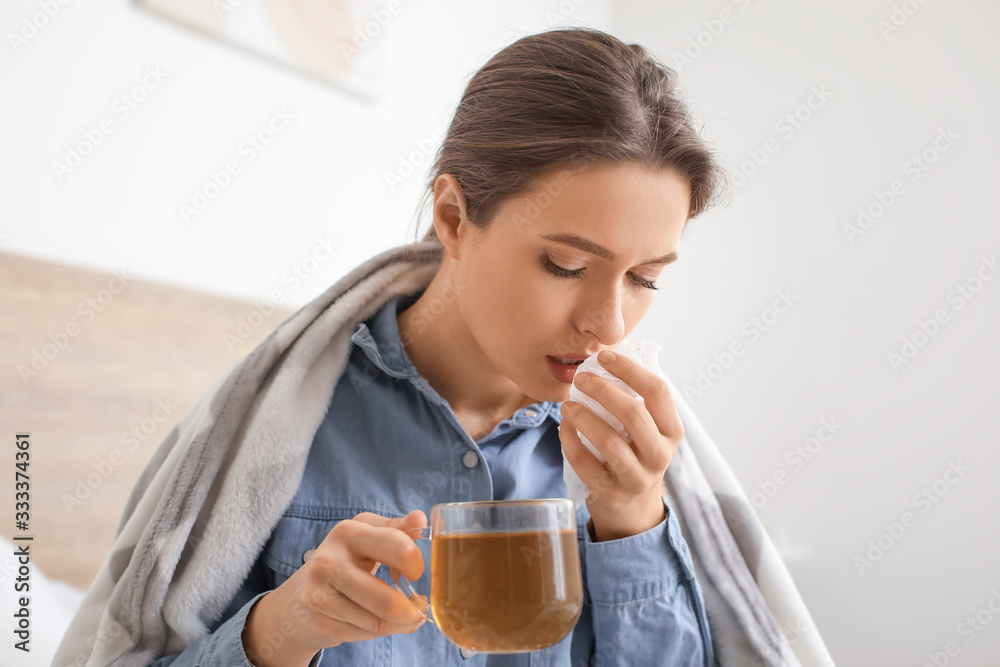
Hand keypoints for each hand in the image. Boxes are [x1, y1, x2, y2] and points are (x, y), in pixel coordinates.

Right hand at [243, 509, 427, 666]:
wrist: (299, 598)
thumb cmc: (344, 560)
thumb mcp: (367, 535)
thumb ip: (397, 528)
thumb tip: (420, 518)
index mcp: (347, 532)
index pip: (400, 550)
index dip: (416, 565)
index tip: (414, 571)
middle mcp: (329, 562)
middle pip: (390, 602)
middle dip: (414, 610)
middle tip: (420, 606)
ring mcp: (320, 596)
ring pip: (379, 622)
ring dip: (401, 623)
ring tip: (406, 615)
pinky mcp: (318, 623)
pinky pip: (365, 635)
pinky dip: (381, 631)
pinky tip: (381, 621)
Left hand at [559, 351, 681, 541]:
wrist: (632, 509)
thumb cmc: (635, 455)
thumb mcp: (647, 432)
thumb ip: (635, 401)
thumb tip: (608, 358)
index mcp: (672, 431)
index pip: (658, 391)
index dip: (630, 369)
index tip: (605, 356)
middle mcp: (660, 455)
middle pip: (633, 414)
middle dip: (602, 390)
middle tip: (581, 378)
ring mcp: (637, 477)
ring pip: (608, 440)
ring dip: (582, 416)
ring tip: (567, 404)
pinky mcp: (611, 493)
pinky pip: (585, 463)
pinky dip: (569, 440)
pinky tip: (563, 427)